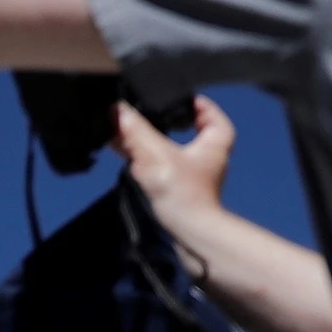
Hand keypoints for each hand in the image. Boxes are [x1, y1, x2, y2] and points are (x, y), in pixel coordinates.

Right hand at [114, 97, 233, 225]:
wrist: (188, 233)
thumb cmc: (185, 195)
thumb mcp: (156, 154)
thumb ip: (135, 131)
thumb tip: (116, 109)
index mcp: (215, 140)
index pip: (208, 111)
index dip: (190, 102)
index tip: (170, 98)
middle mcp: (205, 155)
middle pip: (184, 127)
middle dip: (160, 120)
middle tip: (140, 111)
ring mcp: (191, 172)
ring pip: (167, 146)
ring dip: (145, 139)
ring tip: (123, 131)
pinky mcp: (176, 187)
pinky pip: (157, 163)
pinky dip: (141, 157)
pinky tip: (121, 150)